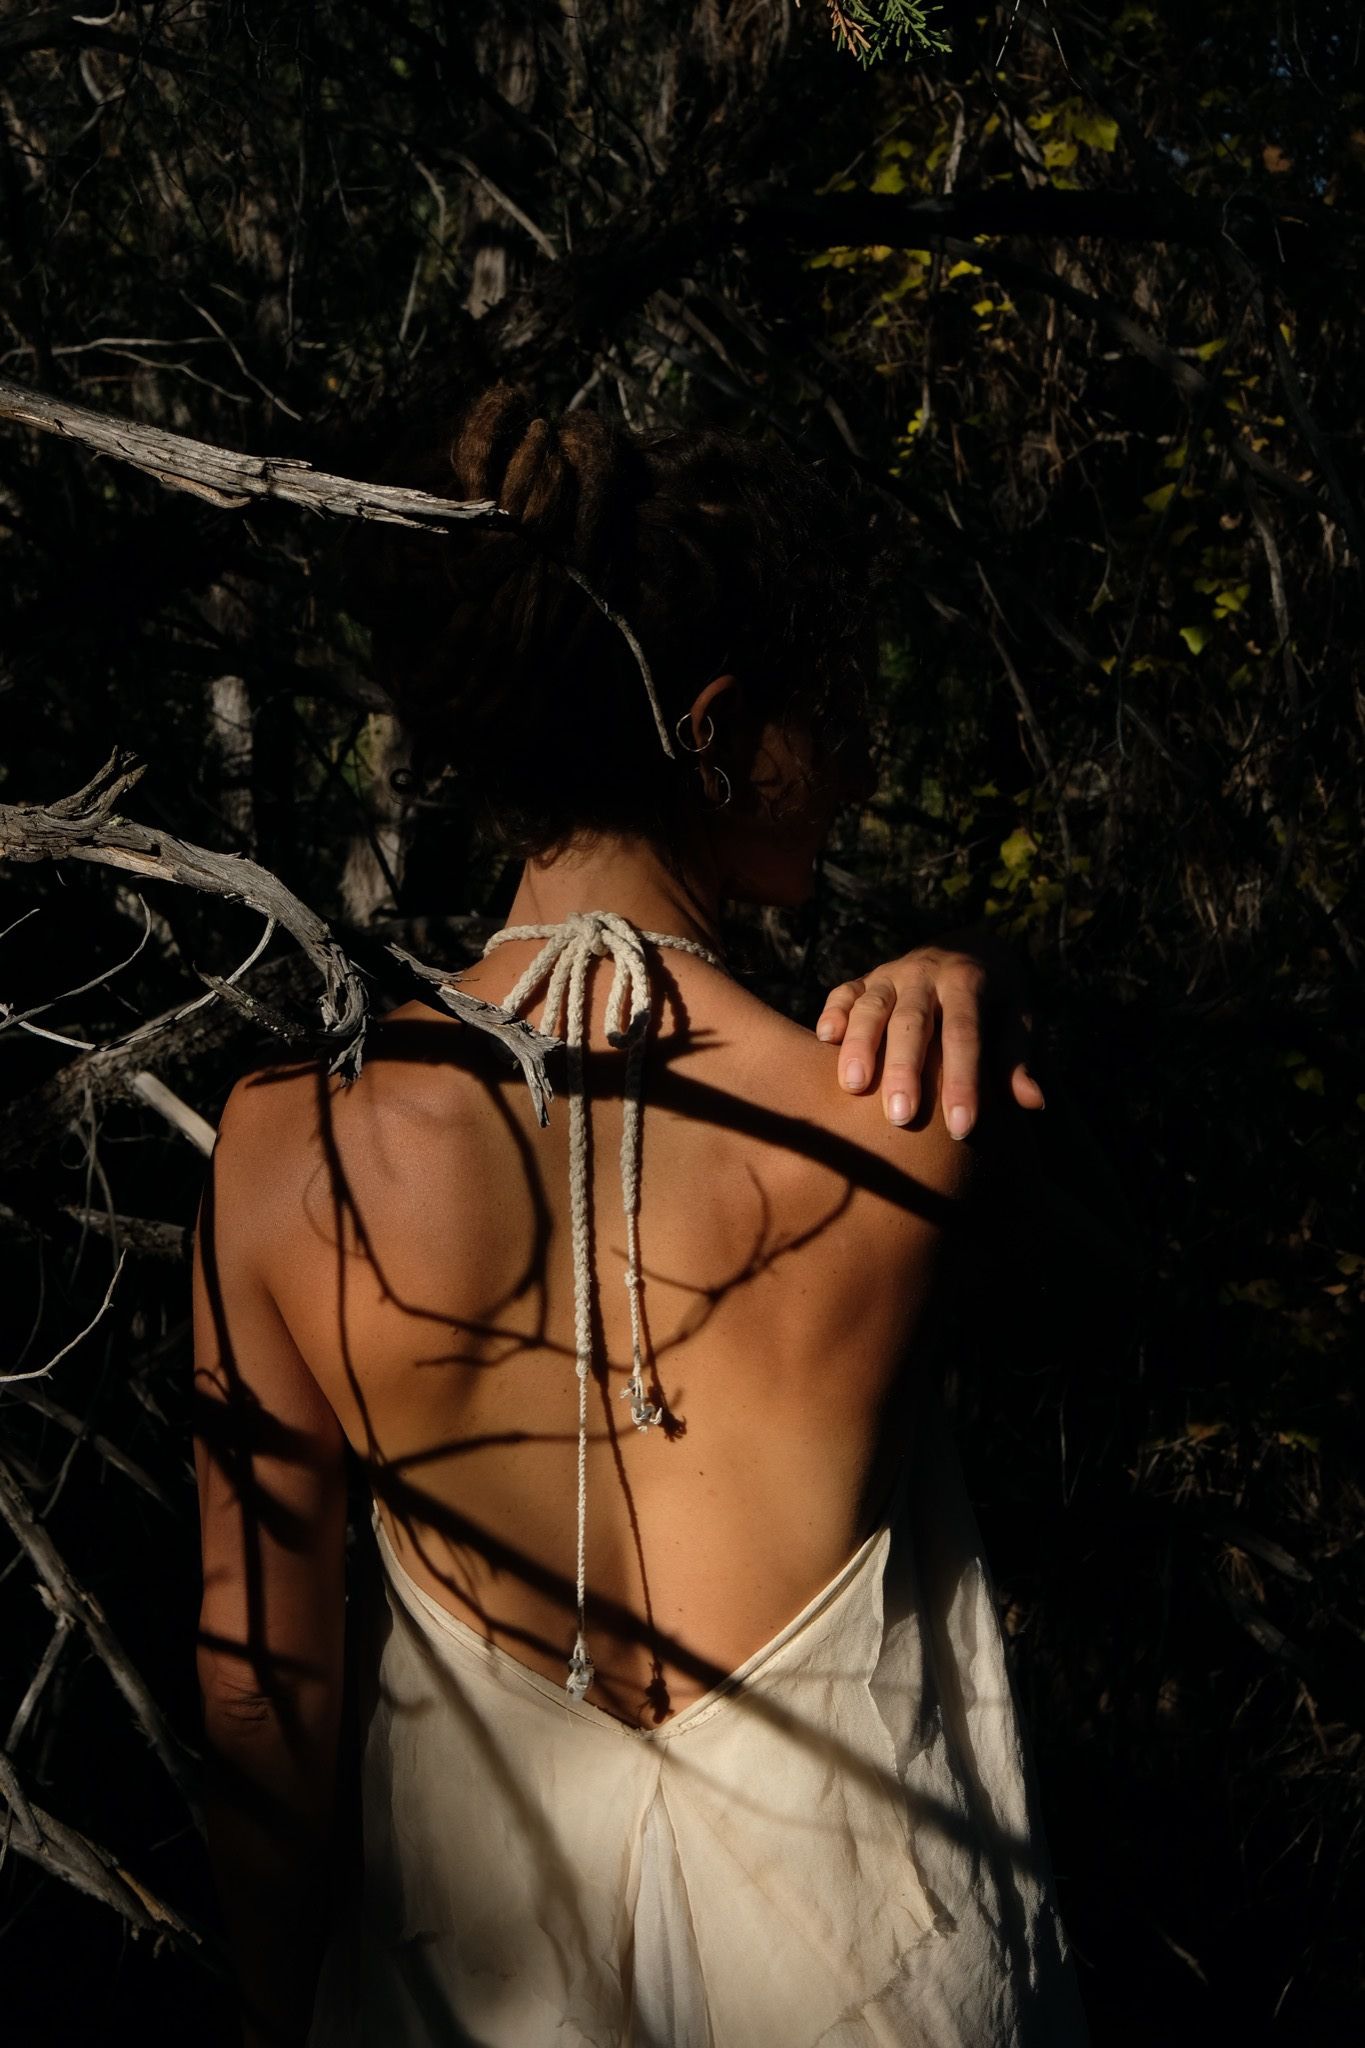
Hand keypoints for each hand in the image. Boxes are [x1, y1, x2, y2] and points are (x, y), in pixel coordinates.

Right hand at [815, 924, 1044, 1137]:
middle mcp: (926, 974)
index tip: (960, 1128)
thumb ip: (1018, 1058)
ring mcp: (891, 974)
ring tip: (854, 1087)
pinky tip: (824, 1039)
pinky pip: (844, 992)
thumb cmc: (997, 1000)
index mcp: (968, 982)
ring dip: (861, 1045)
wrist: (971, 948)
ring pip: (872, 1006)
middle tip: (900, 1117)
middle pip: (912, 1021)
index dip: (962, 1081)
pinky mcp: (866, 979)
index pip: (964, 1035)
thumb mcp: (1017, 1019)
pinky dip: (833, 1012)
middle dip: (905, 1069)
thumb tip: (1034, 1103)